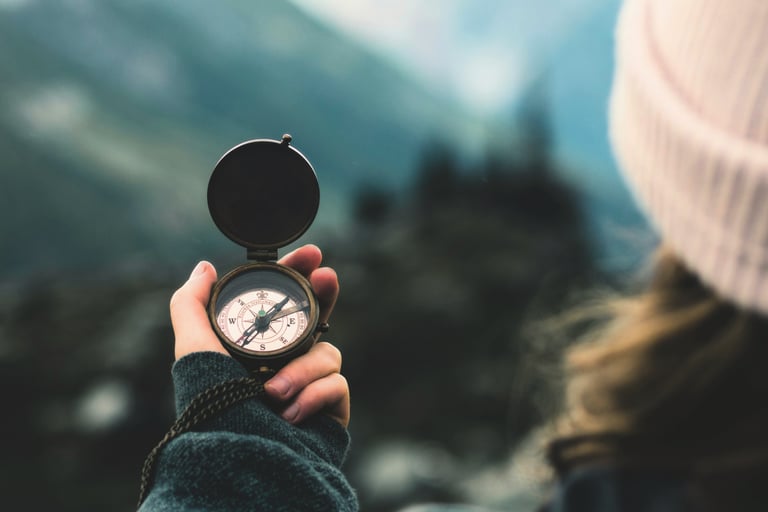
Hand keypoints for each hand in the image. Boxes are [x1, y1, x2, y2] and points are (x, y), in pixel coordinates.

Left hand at [168, 244, 348, 426]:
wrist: (238, 459)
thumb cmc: (213, 407)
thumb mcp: (193, 350)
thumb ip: (191, 304)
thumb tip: (204, 267)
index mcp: (257, 347)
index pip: (284, 303)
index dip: (300, 275)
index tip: (311, 254)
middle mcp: (285, 363)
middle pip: (318, 318)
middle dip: (325, 294)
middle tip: (327, 276)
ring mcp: (309, 386)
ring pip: (327, 352)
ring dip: (302, 369)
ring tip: (273, 393)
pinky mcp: (330, 410)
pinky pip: (337, 385)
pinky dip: (313, 395)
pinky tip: (291, 414)